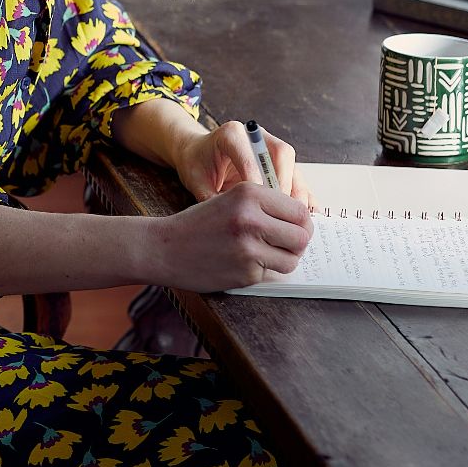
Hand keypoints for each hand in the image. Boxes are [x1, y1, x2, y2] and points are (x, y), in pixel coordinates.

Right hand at [148, 180, 313, 292]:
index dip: (302, 222)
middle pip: (302, 235)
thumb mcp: (230, 200)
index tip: (295, 228)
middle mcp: (251, 218)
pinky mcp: (245, 272)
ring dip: (284, 259)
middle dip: (298, 243)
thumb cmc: (198, 224)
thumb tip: (304, 221)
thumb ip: (265, 207)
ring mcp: (249, 247)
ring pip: (292, 258)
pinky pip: (272, 273)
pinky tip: (245, 263)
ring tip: (267, 255)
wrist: (164, 248)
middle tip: (286, 245)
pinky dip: (264, 271)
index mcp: (249, 193)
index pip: (299, 210)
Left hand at [173, 120, 312, 210]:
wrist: (198, 153)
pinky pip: (296, 175)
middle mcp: (256, 135)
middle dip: (283, 185)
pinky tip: (306, 213)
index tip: (258, 206)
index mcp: (232, 134)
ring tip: (295, 217)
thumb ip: (211, 197)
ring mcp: (270, 145)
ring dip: (296, 191)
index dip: (257, 183)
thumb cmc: (197, 164)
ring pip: (292, 164)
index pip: (251, 157)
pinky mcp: (278, 159)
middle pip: (281, 154)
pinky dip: (302, 194)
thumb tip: (232, 220)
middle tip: (281, 212)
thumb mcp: (196, 180)